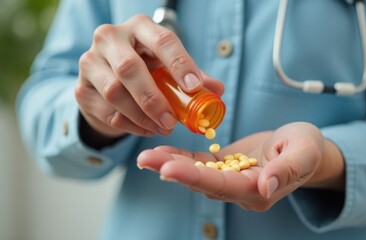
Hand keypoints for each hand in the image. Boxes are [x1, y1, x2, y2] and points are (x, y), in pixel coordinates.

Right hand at [75, 14, 223, 140]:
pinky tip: (146, 129)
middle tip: (172, 121)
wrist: (105, 79)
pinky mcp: (81, 88)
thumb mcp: (167, 66)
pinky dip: (129, 125)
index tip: (194, 87)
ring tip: (162, 128)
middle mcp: (109, 37)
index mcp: (139, 27)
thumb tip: (217, 91)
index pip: (162, 40)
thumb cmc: (145, 68)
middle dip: (154, 99)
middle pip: (130, 68)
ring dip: (142, 116)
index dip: (179, 63)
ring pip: (114, 92)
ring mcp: (90, 62)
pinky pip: (106, 111)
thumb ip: (192, 76)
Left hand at [137, 122, 344, 210]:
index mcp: (258, 191)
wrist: (302, 146)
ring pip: (196, 174)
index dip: (195, 178)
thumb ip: (288, 169)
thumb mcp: (305, 152)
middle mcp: (240, 191)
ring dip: (170, 164)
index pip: (222, 186)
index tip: (168, 169)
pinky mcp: (224, 167)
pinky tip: (161, 151)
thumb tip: (267, 187)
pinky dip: (180, 157)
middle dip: (172, 170)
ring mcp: (230, 180)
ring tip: (145, 155)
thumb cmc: (308, 146)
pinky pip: (199, 163)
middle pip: (202, 182)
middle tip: (145, 159)